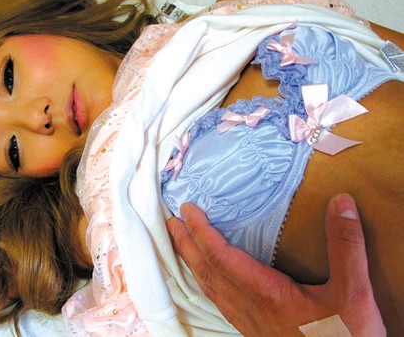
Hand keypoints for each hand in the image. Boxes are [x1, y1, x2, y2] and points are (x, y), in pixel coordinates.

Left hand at [166, 193, 385, 336]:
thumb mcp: (354, 294)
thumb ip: (346, 247)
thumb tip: (341, 202)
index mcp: (266, 294)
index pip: (221, 256)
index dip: (201, 231)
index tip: (187, 210)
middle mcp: (250, 309)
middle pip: (207, 272)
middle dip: (187, 245)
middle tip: (172, 223)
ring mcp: (250, 324)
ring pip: (210, 289)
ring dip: (193, 264)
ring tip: (183, 246)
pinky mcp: (255, 332)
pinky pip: (220, 303)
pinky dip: (207, 284)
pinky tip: (210, 281)